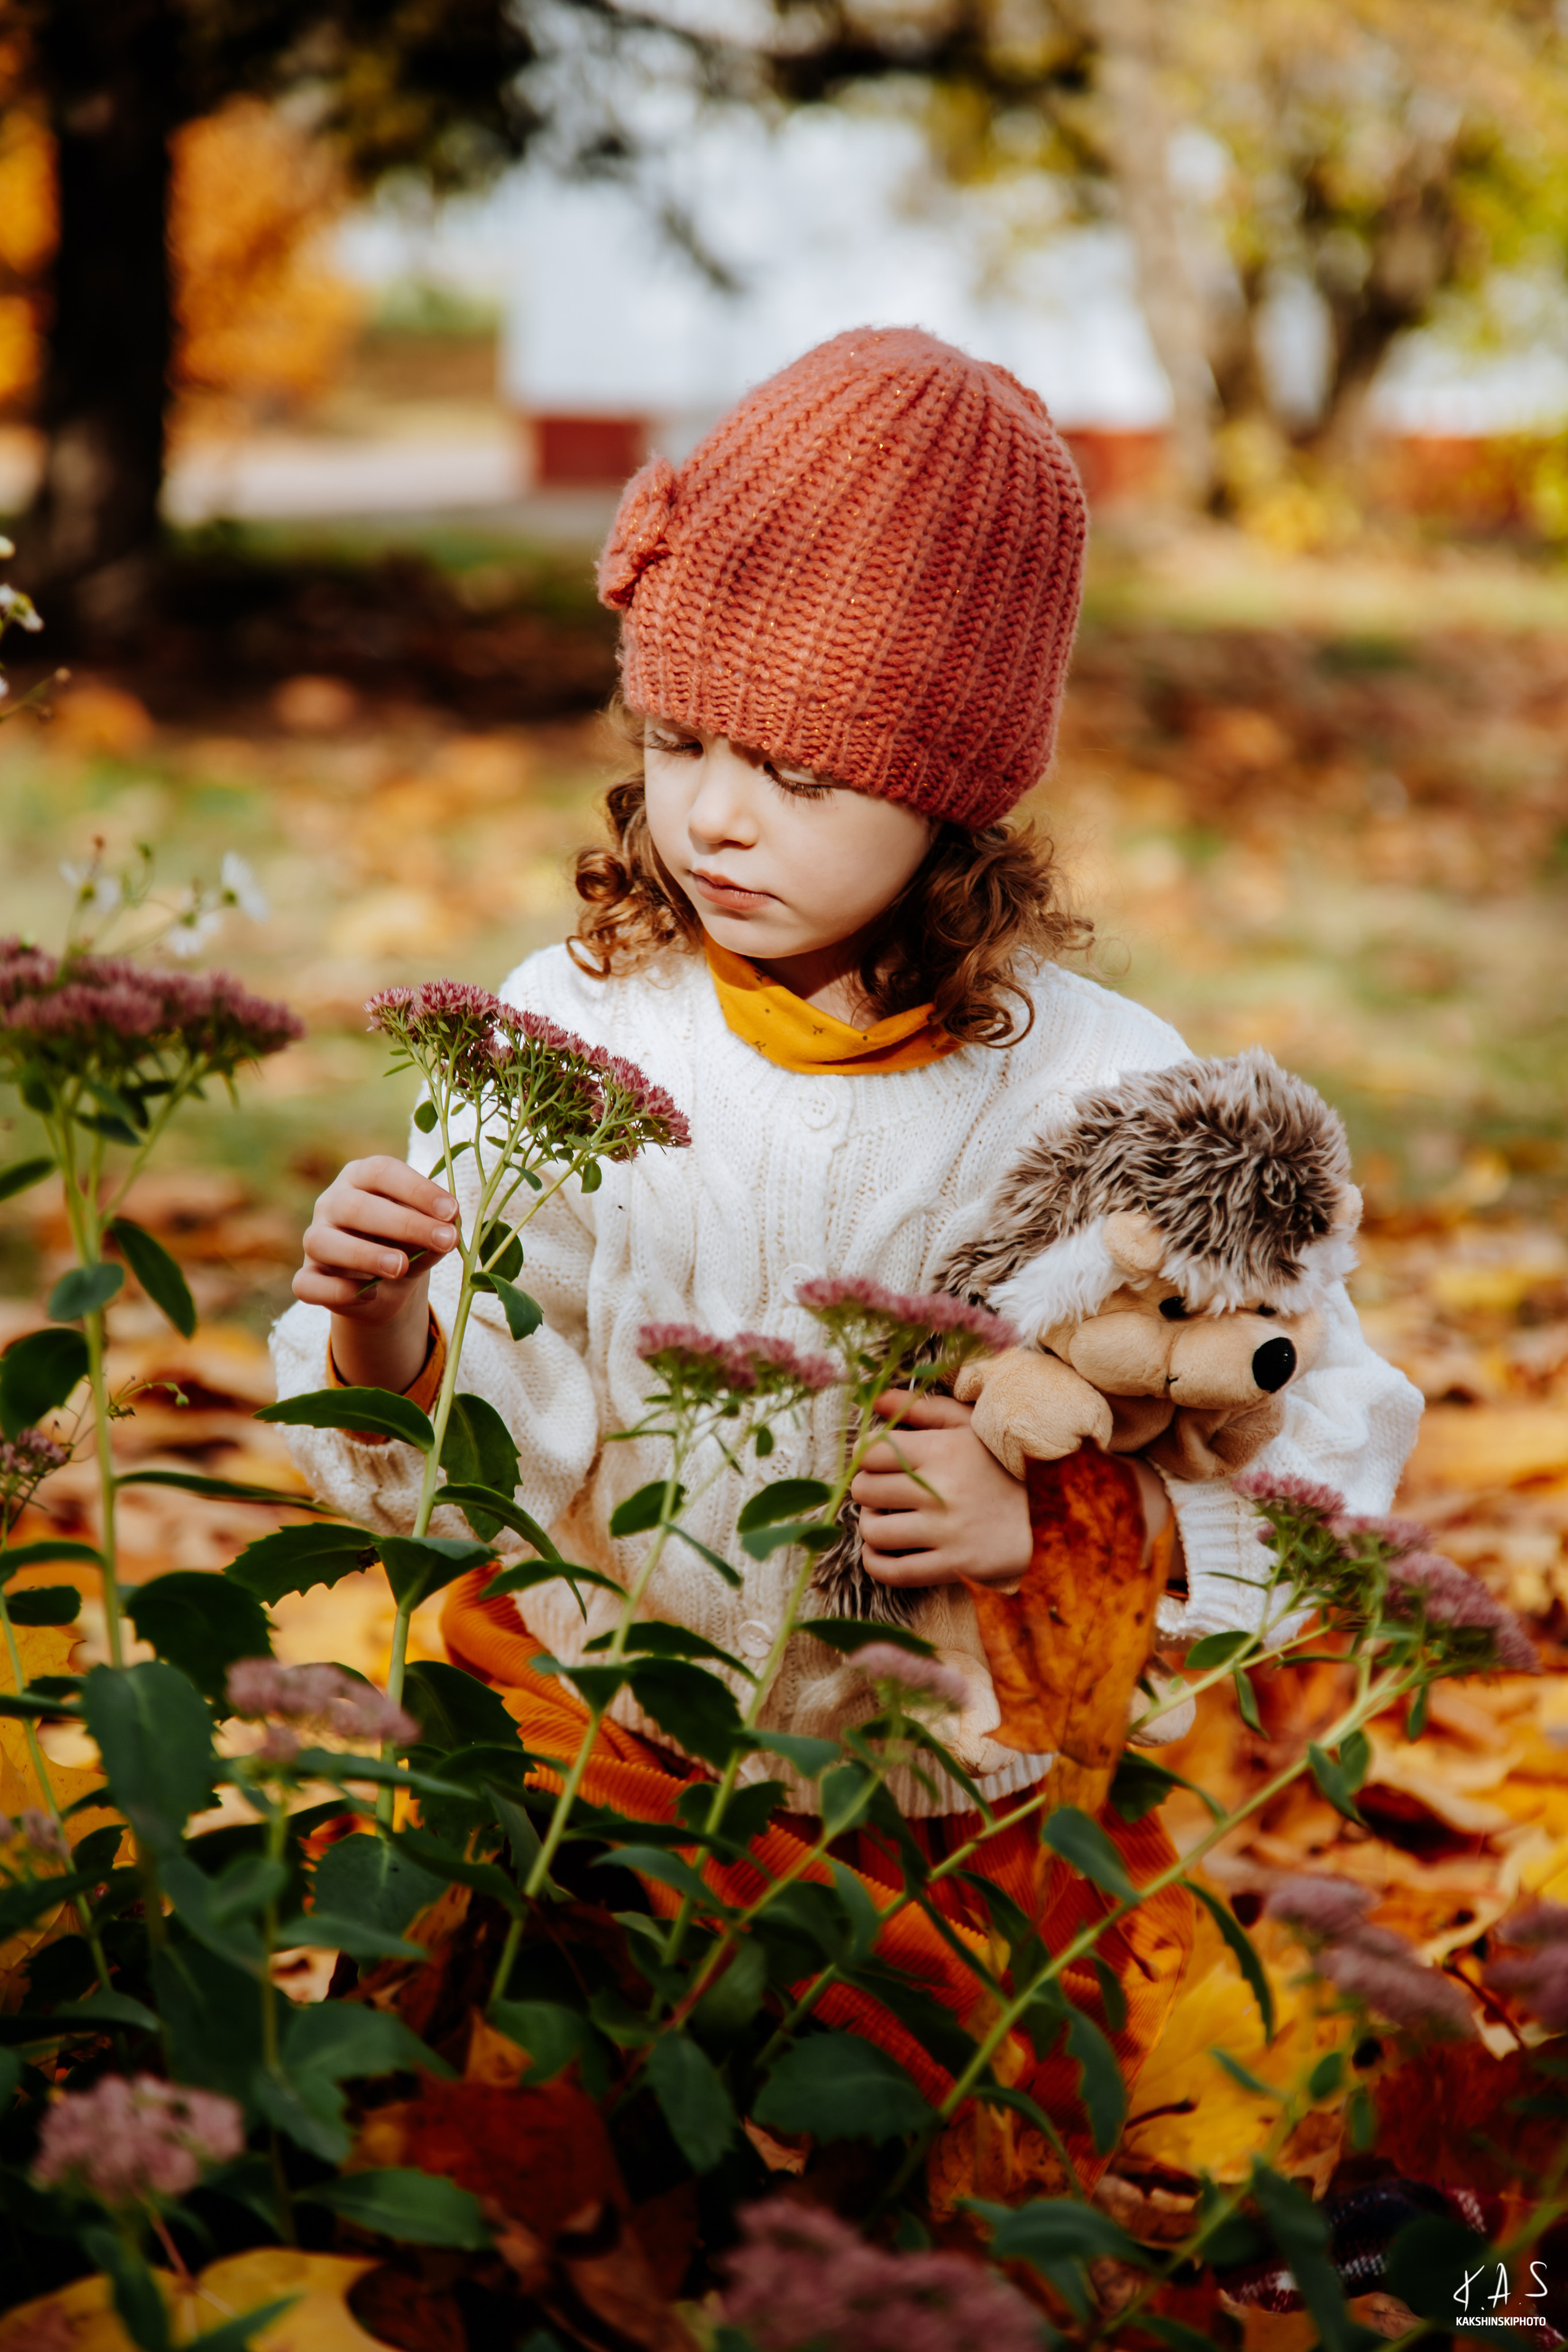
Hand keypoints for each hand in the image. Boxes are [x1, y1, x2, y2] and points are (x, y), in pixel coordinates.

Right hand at [293, 1156, 459, 1389]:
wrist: (385, 1287)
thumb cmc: (407, 1244)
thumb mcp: (426, 1235)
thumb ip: (436, 1231)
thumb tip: (450, 1232)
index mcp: (361, 1177)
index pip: (382, 1171)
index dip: (417, 1189)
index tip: (452, 1211)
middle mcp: (331, 1202)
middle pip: (355, 1206)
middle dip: (403, 1223)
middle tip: (443, 1240)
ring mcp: (314, 1239)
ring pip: (322, 1242)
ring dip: (364, 1255)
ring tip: (400, 1267)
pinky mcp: (307, 1277)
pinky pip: (307, 1284)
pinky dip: (336, 1291)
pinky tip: (368, 1295)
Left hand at [850, 1389, 1033, 1588]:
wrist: (1051, 1515)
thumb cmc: (1002, 1466)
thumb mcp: (969, 1427)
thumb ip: (922, 1410)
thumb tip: (874, 1401)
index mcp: (944, 1450)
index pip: (872, 1451)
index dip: (865, 1455)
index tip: (875, 1461)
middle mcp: (942, 1490)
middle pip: (866, 1489)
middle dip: (865, 1488)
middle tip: (879, 1490)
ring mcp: (947, 1532)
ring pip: (874, 1530)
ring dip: (869, 1524)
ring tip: (883, 1518)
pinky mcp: (954, 1566)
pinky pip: (893, 1571)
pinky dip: (875, 1562)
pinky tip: (880, 1551)